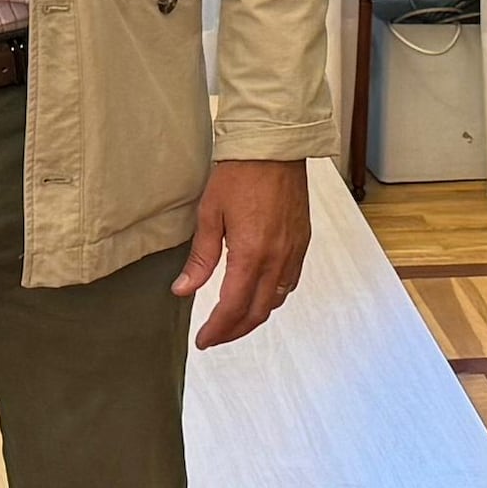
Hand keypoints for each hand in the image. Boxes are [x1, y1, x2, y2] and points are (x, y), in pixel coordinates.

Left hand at [176, 158, 312, 350]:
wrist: (273, 147)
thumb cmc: (239, 174)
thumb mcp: (209, 215)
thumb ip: (200, 258)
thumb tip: (183, 289)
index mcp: (251, 255)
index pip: (233, 308)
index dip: (217, 330)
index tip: (203, 340)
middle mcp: (277, 259)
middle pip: (257, 312)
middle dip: (235, 331)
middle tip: (215, 337)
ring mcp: (294, 251)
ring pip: (276, 300)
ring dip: (254, 315)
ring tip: (234, 319)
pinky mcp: (302, 241)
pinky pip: (291, 281)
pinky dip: (273, 296)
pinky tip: (259, 294)